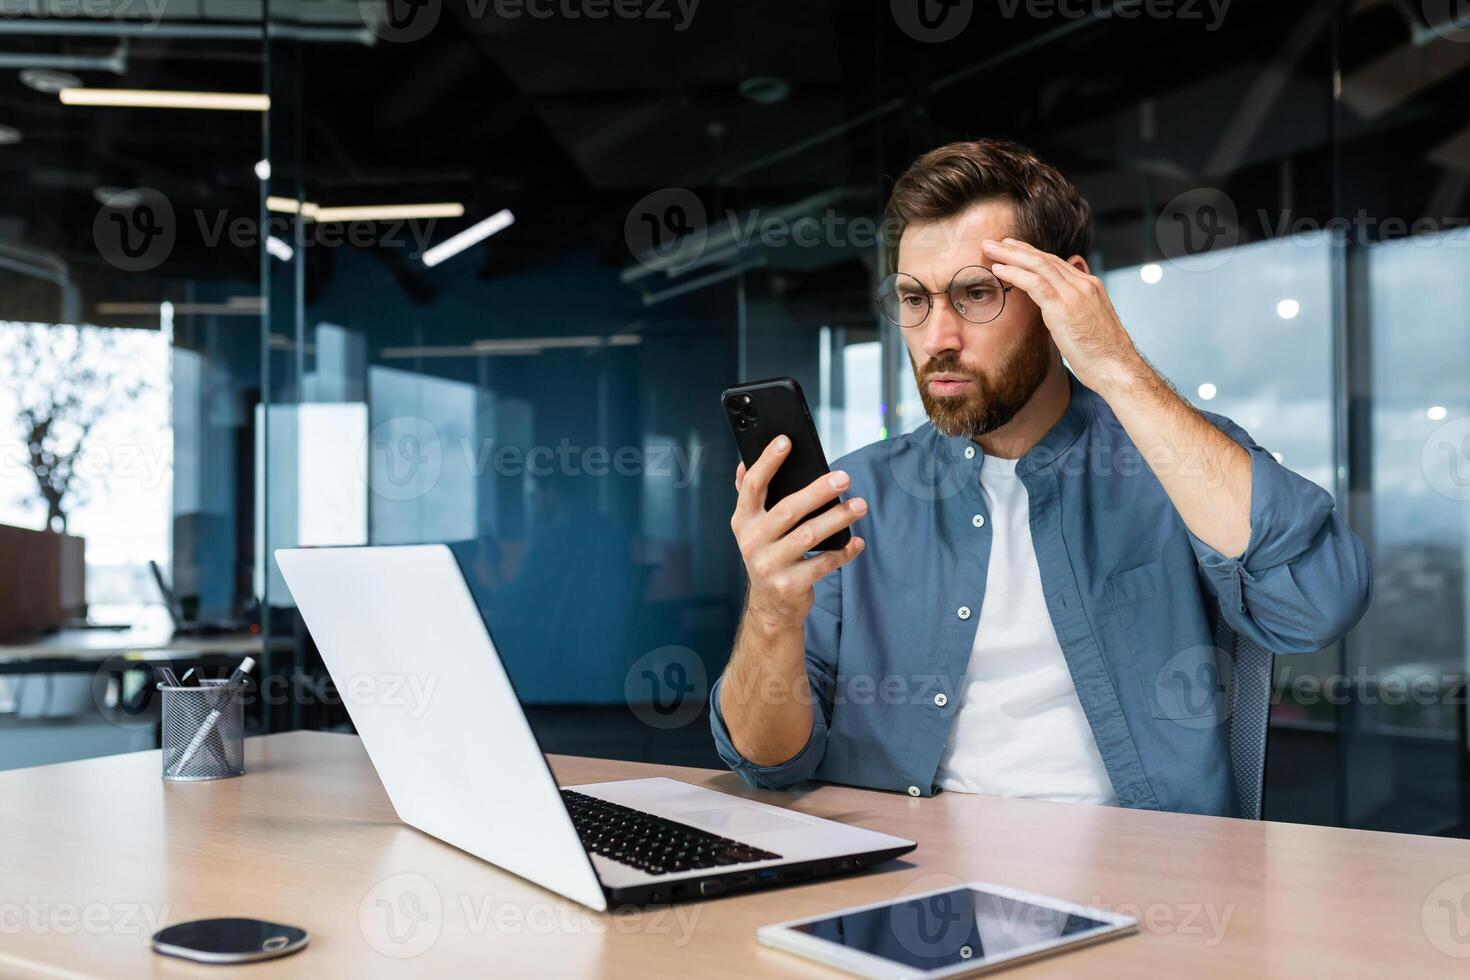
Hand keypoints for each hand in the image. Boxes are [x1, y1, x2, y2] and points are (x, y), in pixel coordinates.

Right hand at [731, 436, 865, 629]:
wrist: (771, 606)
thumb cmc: (769, 555)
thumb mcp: (753, 528)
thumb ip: (750, 498)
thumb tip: (742, 464)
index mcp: (743, 521)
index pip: (753, 486)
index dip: (768, 462)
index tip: (787, 441)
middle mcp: (752, 542)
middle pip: (788, 510)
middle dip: (818, 491)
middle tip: (844, 477)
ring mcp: (769, 566)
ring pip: (808, 536)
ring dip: (837, 519)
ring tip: (860, 505)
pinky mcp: (789, 586)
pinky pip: (822, 564)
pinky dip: (842, 552)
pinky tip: (857, 541)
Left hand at [982, 237, 1144, 395]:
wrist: (1117, 368)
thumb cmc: (1101, 354)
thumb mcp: (1090, 323)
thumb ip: (1076, 305)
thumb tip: (1061, 299)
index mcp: (1091, 286)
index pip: (1057, 263)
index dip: (1032, 254)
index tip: (1013, 248)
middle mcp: (1084, 284)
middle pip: (1045, 258)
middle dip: (1017, 249)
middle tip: (993, 242)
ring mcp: (1075, 294)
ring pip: (1037, 265)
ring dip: (1009, 255)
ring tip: (988, 248)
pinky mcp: (1063, 308)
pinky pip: (1034, 283)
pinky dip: (1013, 273)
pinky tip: (997, 269)